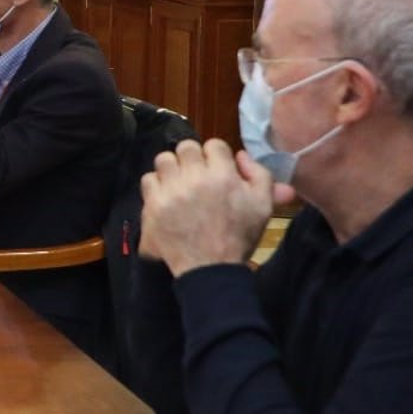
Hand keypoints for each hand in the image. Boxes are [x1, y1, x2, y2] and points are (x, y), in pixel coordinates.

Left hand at [138, 139, 274, 275]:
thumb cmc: (238, 237)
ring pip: (164, 159)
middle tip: (196, 174)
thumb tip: (241, 155)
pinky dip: (156, 185)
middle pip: (186, 147)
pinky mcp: (153, 205)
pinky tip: (166, 196)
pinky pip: (148, 179)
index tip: (216, 168)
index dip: (216, 155)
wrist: (210, 269)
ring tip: (179, 182)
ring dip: (172, 168)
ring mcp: (171, 191)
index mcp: (223, 175)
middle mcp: (195, 178)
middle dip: (193, 158)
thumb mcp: (263, 206)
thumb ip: (259, 174)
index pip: (214, 144)